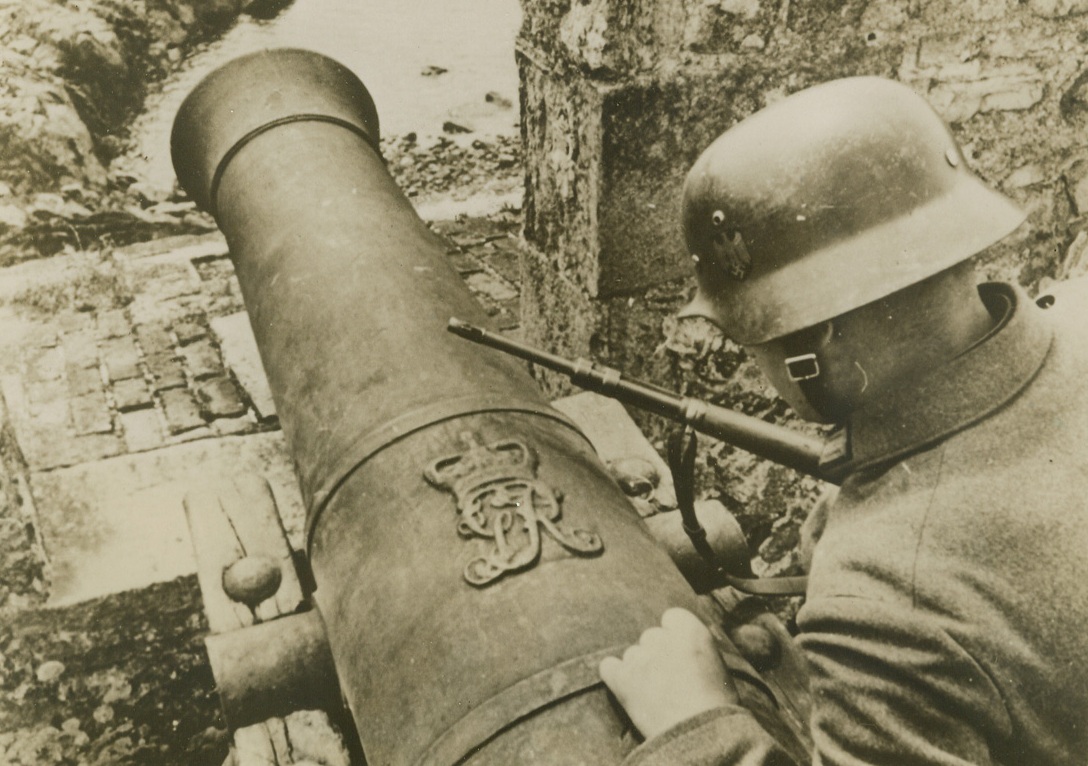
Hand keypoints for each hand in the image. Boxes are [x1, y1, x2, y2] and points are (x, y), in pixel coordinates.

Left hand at [599, 607, 738, 739]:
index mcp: (690, 631)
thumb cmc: (717, 708)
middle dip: (656, 653)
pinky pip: (608, 667)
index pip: (671, 617)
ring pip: (632, 655)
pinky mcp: (622, 678)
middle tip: (667, 679)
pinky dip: (615, 676)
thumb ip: (697, 650)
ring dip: (639, 669)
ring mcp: (640, 657)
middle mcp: (662, 638)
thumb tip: (686, 650)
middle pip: (651, 637)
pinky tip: (626, 689)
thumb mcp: (719, 668)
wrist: (701, 736)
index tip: (679, 652)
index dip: (674, 635)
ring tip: (653, 694)